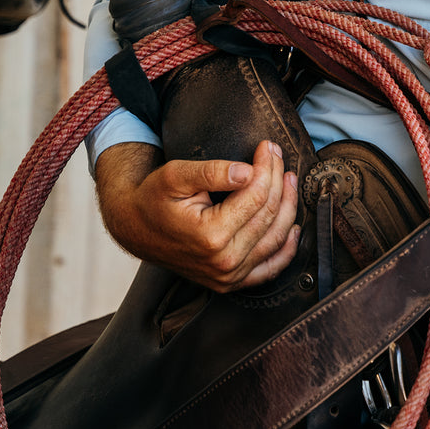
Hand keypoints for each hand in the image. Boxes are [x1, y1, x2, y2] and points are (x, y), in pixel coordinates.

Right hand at [94, 138, 300, 290]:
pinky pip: (269, 269)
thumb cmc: (153, 199)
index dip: (267, 167)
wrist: (135, 227)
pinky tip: (295, 229)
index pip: (256, 195)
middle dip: (278, 179)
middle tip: (278, 156)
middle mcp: (223, 262)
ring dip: (288, 205)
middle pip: (268, 213)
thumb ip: (212, 172)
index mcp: (210, 236)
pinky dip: (287, 250)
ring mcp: (228, 277)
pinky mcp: (230, 282)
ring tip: (289, 179)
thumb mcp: (175, 176)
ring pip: (276, 237)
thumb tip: (247, 172)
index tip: (267, 146)